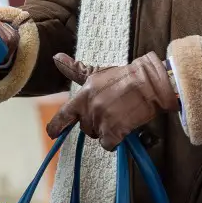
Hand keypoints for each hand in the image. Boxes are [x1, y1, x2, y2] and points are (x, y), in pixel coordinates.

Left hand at [46, 52, 178, 150]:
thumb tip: (56, 57)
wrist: (149, 84)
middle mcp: (89, 109)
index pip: (64, 115)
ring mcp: (101, 120)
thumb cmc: (125, 77)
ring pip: (97, 135)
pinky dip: (115, 141)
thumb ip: (76, 70)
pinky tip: (123, 129)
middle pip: (85, 127)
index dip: (56, 126)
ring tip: (118, 117)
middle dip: (95, 124)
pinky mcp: (114, 131)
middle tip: (110, 113)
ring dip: (106, 131)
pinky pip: (108, 144)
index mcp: (83, 95)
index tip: (52, 133)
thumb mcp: (97, 72)